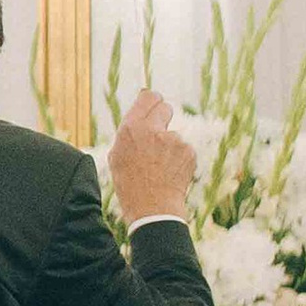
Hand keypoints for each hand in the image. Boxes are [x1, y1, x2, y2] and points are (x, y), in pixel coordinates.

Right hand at [108, 90, 195, 222]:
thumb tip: (137, 117)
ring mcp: (173, 140)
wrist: (152, 208)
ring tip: (160, 167)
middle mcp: (153, 129)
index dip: (151, 101)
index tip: (153, 107)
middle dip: (163, 117)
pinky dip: (179, 158)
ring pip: (173, 134)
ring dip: (169, 145)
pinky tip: (170, 172)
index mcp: (131, 128)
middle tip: (158, 134)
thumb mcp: (117, 156)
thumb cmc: (130, 184)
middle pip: (165, 107)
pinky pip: (184, 149)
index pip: (148, 97)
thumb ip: (128, 133)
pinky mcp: (188, 151)